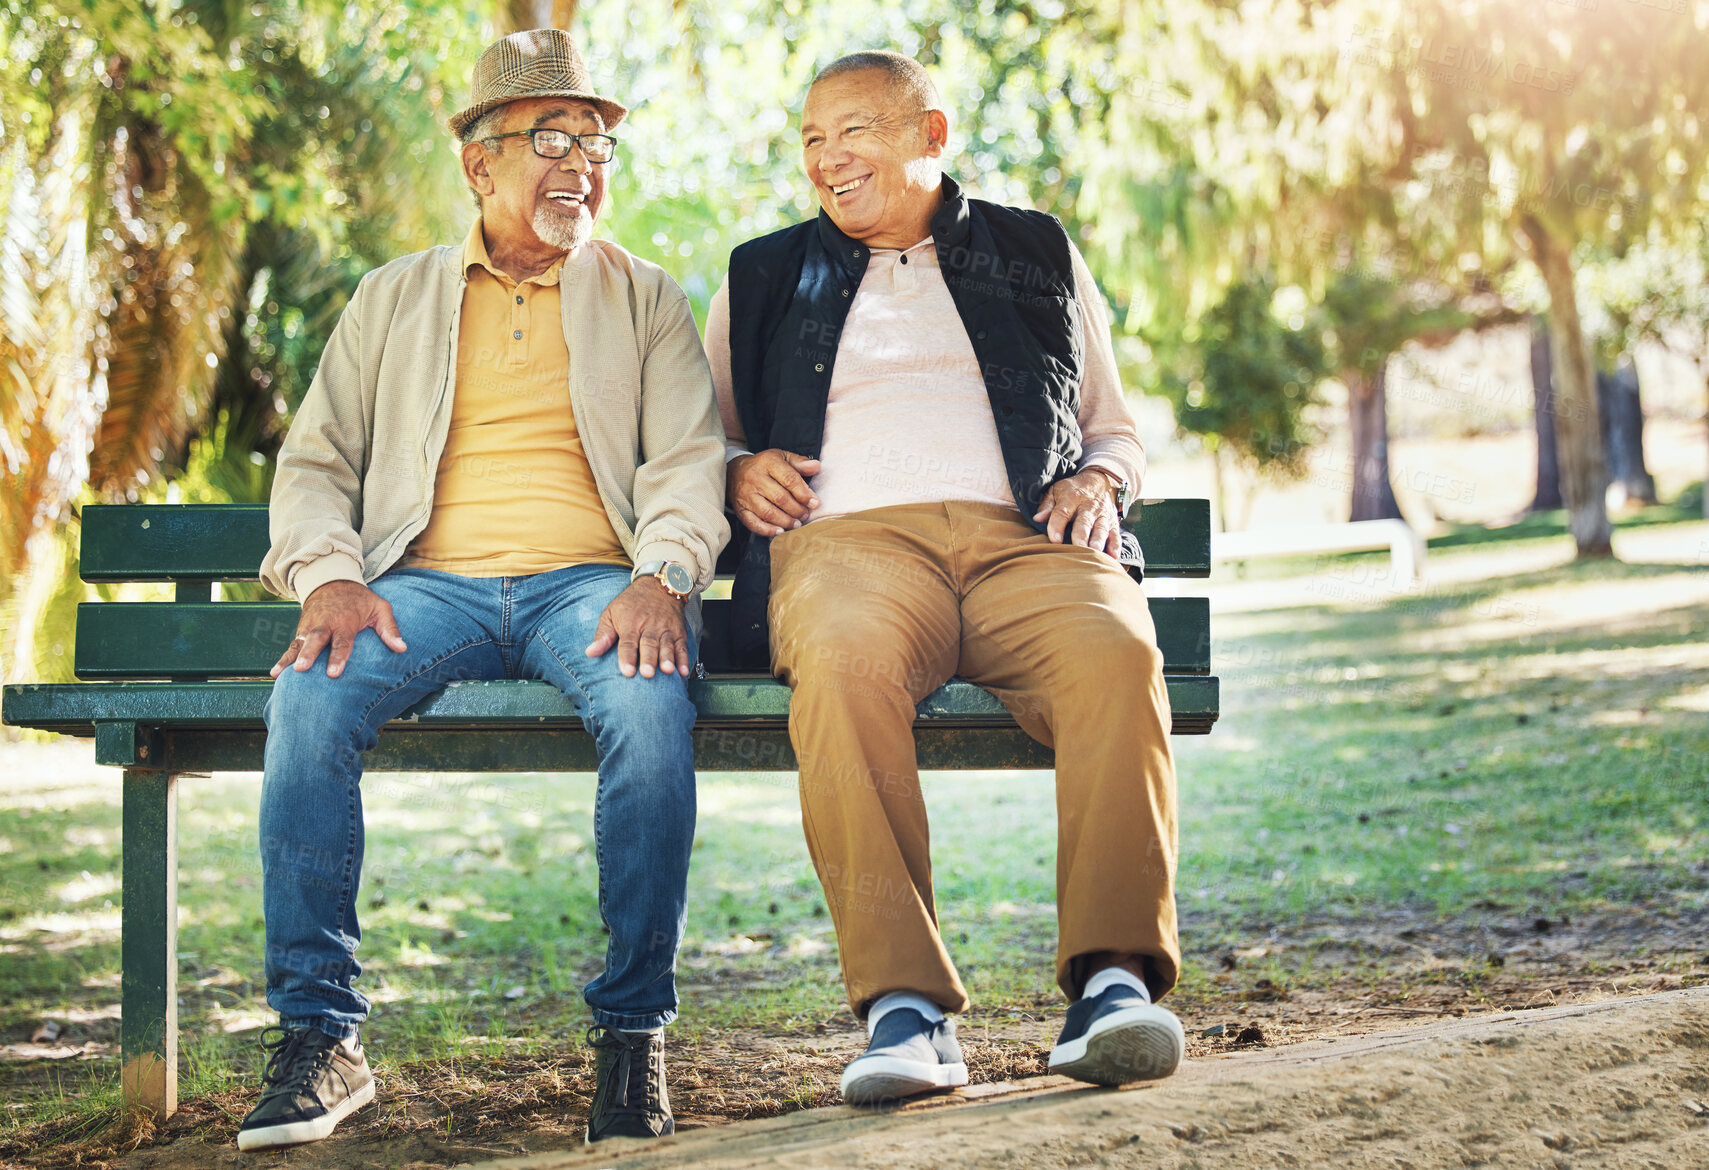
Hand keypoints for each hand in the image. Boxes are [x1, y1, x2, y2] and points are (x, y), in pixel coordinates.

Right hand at [271, 579, 406, 678]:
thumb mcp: (380, 607)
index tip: (334, 673)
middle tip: (302, 669)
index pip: (342, 641)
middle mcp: (324, 624)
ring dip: (290, 658)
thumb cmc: (360, 600)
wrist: (332, 581)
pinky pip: (291, 646)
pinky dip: (282, 659)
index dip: (338, 657)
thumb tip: (402, 648)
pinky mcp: (301, 632)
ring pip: (299, 644)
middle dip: (308, 655)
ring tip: (280, 674)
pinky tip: (274, 673)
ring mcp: (309, 628)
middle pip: (315, 641)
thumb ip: (389, 628)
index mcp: (345, 621)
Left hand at [585, 578, 690, 678]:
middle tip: (647, 673)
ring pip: (667, 645)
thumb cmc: (631, 603)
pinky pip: (682, 646)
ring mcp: (665, 629)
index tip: (627, 672)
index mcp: (630, 624)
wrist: (659, 585)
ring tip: (667, 670)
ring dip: (667, 658)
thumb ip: (603, 635)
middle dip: (649, 660)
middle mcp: (649, 627)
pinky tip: (683, 670)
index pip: (628, 643)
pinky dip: (684, 658)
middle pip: (649, 645)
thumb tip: (590, 652)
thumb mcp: (611, 613)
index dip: (627, 657)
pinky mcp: (678, 632)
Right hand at [727, 449, 821, 535]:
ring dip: (786, 521)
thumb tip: (816, 466)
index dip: (804, 494)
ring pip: (768, 513)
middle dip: (797, 510)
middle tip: (805, 515)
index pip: (789, 479)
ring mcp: (745, 495)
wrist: (734, 471)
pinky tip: (780, 531)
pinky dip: (767, 530)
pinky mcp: (740, 509)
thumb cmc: (764, 466)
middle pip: (780, 498)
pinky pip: (753, 523)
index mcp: (768, 462)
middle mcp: (755, 478)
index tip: (814, 503)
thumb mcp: (782, 458)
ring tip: (796, 524)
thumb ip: (800, 463)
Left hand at [1032, 469, 1122, 557]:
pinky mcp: (1112, 522)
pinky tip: (1113, 556)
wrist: (1100, 481)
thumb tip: (1037, 518)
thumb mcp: (1056, 491)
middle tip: (1078, 546)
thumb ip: (1047, 505)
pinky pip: (1115, 534)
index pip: (1062, 512)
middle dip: (1081, 534)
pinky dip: (1115, 545)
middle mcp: (1088, 506)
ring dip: (1099, 540)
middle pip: (1084, 521)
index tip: (1054, 540)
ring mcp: (1102, 515)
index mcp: (1071, 498)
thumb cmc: (1072, 490)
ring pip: (1101, 528)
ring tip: (1095, 551)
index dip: (1057, 525)